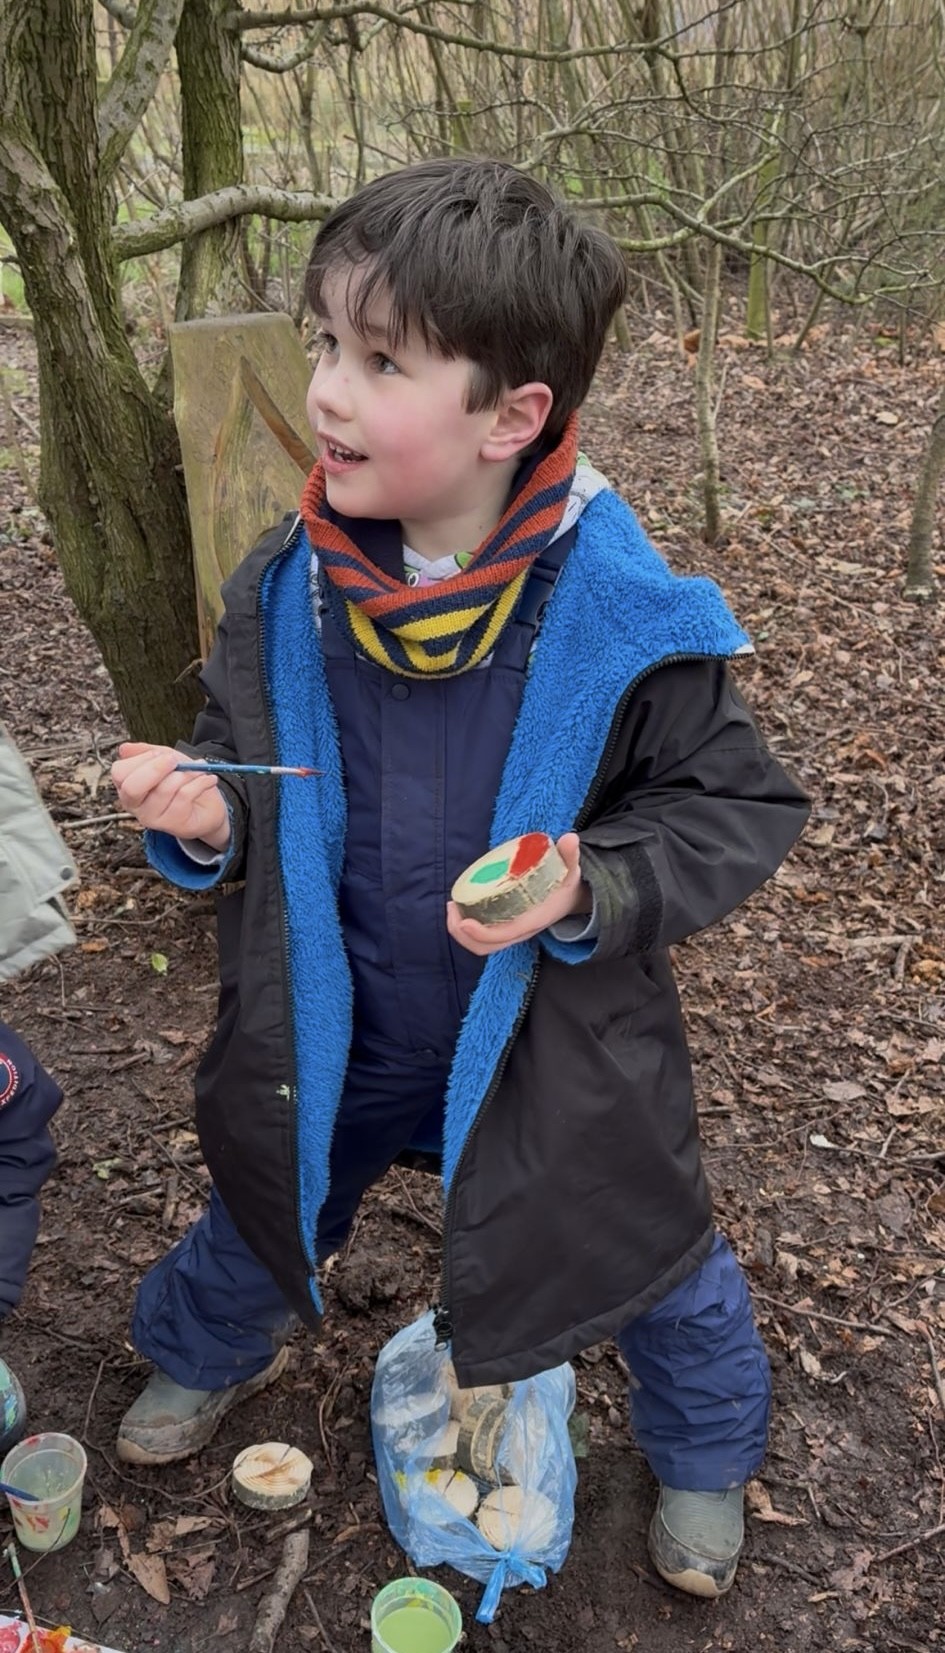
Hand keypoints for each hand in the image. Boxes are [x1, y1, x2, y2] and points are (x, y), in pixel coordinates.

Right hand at [111, 743, 230, 850]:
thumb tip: (124, 748)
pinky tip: (208, 780)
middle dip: (155, 768)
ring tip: (197, 770)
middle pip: (132, 787)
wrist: (207, 806)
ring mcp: (153, 818)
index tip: (159, 754)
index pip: (119, 773)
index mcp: (127, 787)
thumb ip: (147, 752)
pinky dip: (200, 783)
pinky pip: (185, 796)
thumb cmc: (182, 781)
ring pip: (164, 789)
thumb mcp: (166, 759)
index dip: (141, 759)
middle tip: (174, 761)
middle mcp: (135, 805)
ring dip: (185, 774)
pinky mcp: (173, 825)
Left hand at [446, 832, 587, 956]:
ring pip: (481, 946)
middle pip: (486, 947)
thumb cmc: (565, 884)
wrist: (571, 900)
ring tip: (452, 906)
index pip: (504, 934)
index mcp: (533, 921)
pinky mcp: (505, 929)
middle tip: (452, 906)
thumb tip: (570, 838)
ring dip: (460, 932)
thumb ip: (570, 855)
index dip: (482, 932)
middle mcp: (520, 932)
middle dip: (462, 934)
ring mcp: (511, 933)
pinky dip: (465, 929)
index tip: (464, 920)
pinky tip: (459, 907)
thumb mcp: (571, 870)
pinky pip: (481, 939)